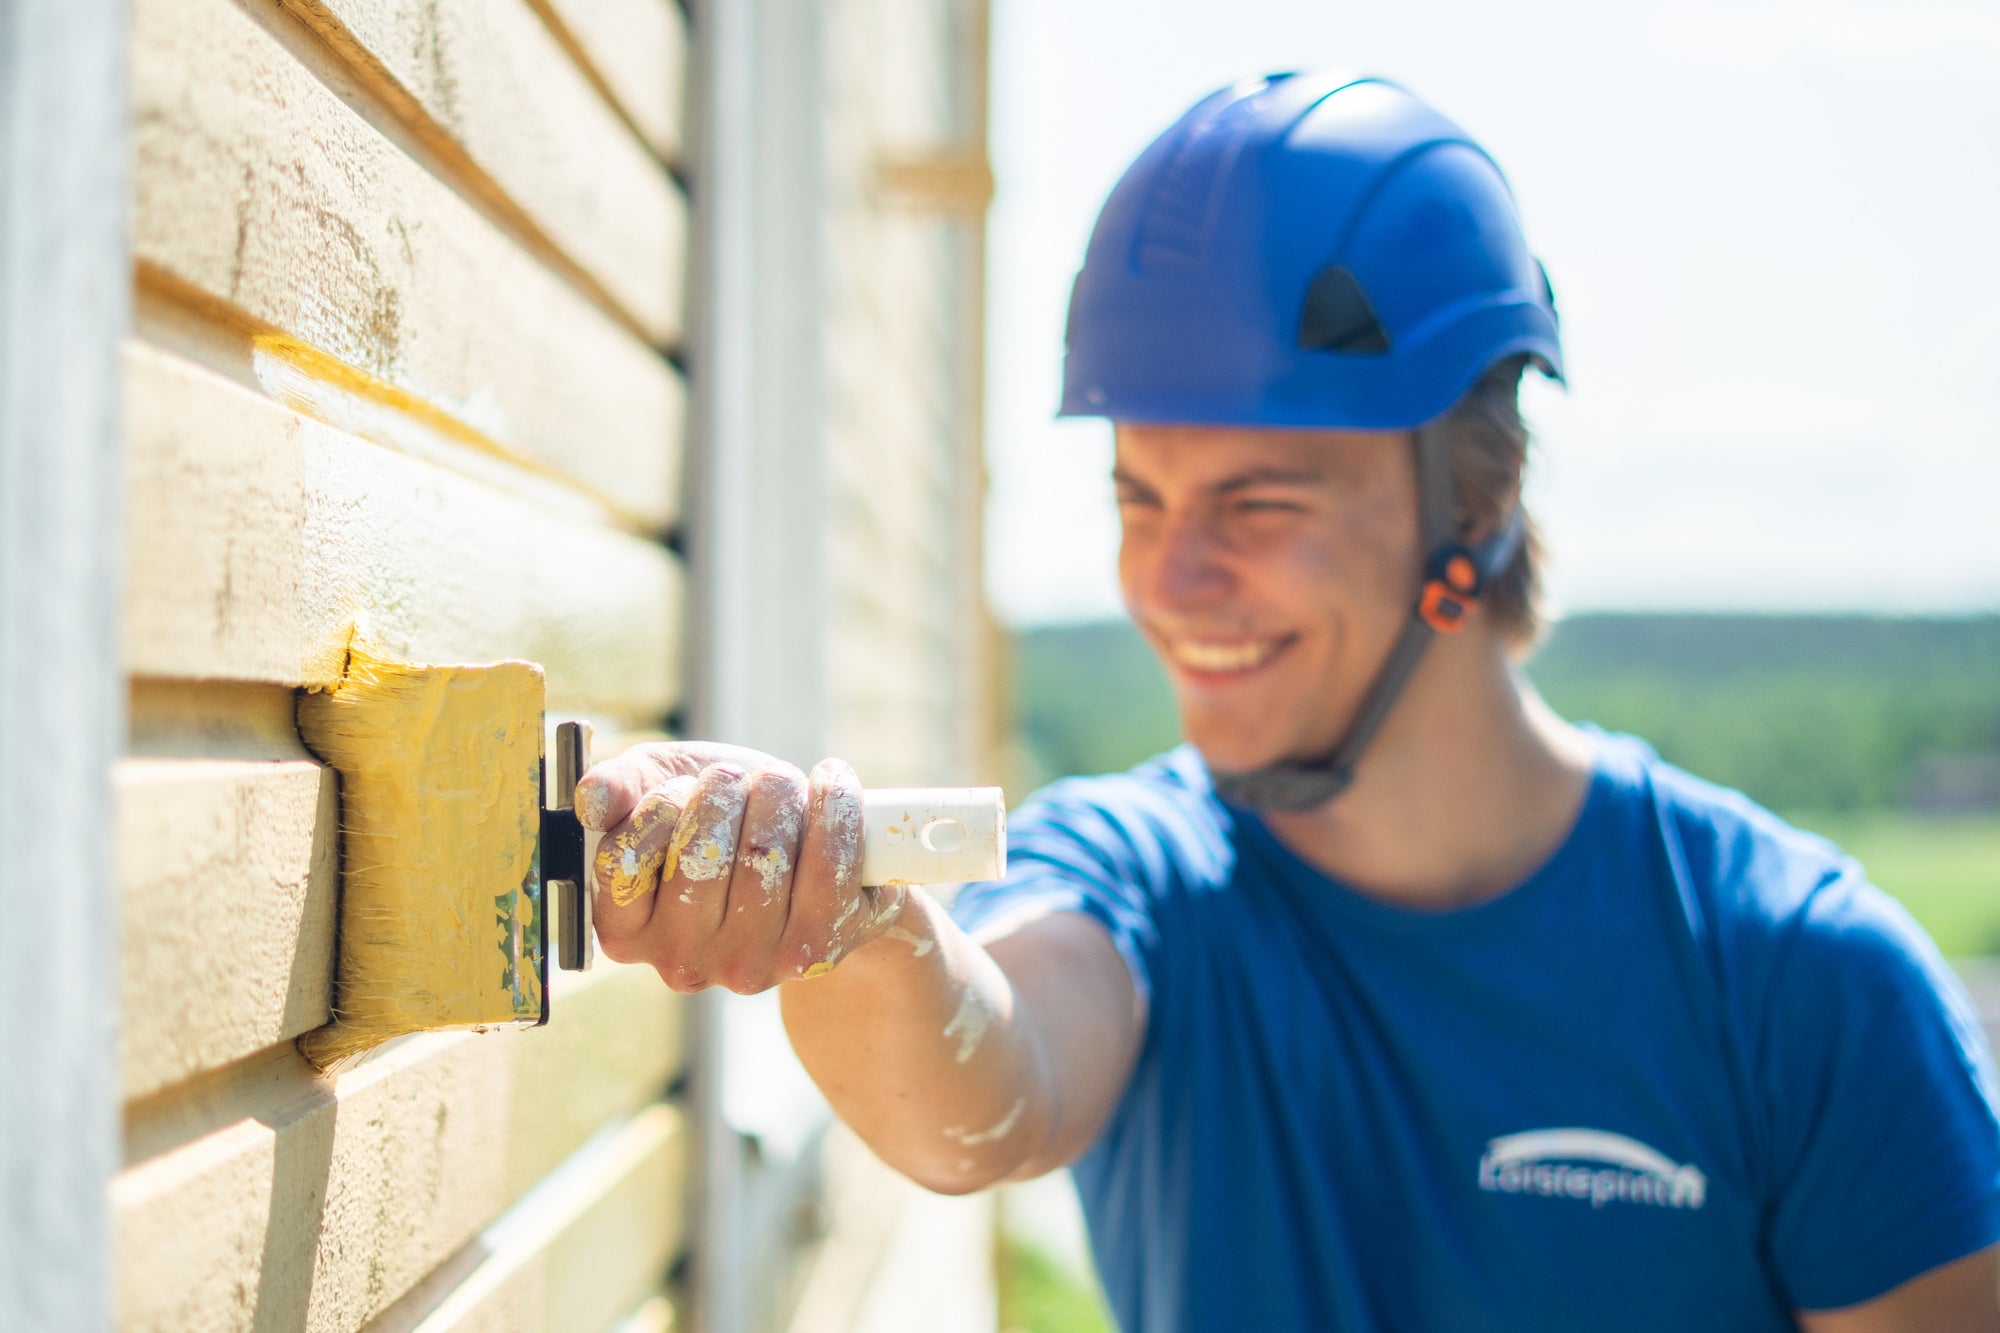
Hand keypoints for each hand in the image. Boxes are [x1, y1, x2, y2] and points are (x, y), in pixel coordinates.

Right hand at [573, 741, 902, 992]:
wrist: (801, 848)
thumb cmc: (718, 818)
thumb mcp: (657, 789)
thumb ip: (618, 788)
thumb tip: (592, 801)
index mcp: (626, 930)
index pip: (625, 863)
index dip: (661, 806)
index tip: (683, 787)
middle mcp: (682, 962)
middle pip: (701, 855)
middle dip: (725, 790)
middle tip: (735, 778)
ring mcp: (751, 966)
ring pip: (764, 856)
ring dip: (778, 792)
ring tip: (780, 784)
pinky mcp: (816, 952)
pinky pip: (829, 868)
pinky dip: (834, 806)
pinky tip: (829, 782)